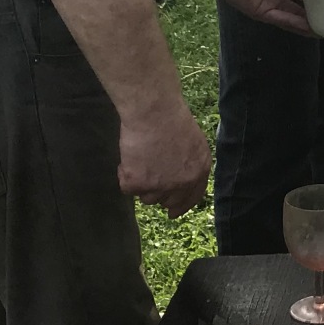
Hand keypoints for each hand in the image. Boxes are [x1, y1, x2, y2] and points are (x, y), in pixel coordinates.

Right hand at [119, 98, 210, 217]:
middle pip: (167, 201)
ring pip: (146, 197)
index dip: (181, 206)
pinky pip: (126, 188)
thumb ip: (190, 163)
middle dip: (158, 193)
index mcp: (199, 171)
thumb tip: (182, 177)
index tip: (172, 213)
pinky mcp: (138, 183)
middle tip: (148, 179)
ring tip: (140, 158)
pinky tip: (129, 156)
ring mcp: (160, 185)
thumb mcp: (194, 142)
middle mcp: (182, 183)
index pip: (191, 198)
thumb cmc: (171, 118)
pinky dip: (124, 174)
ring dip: (141, 183)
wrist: (153, 111)